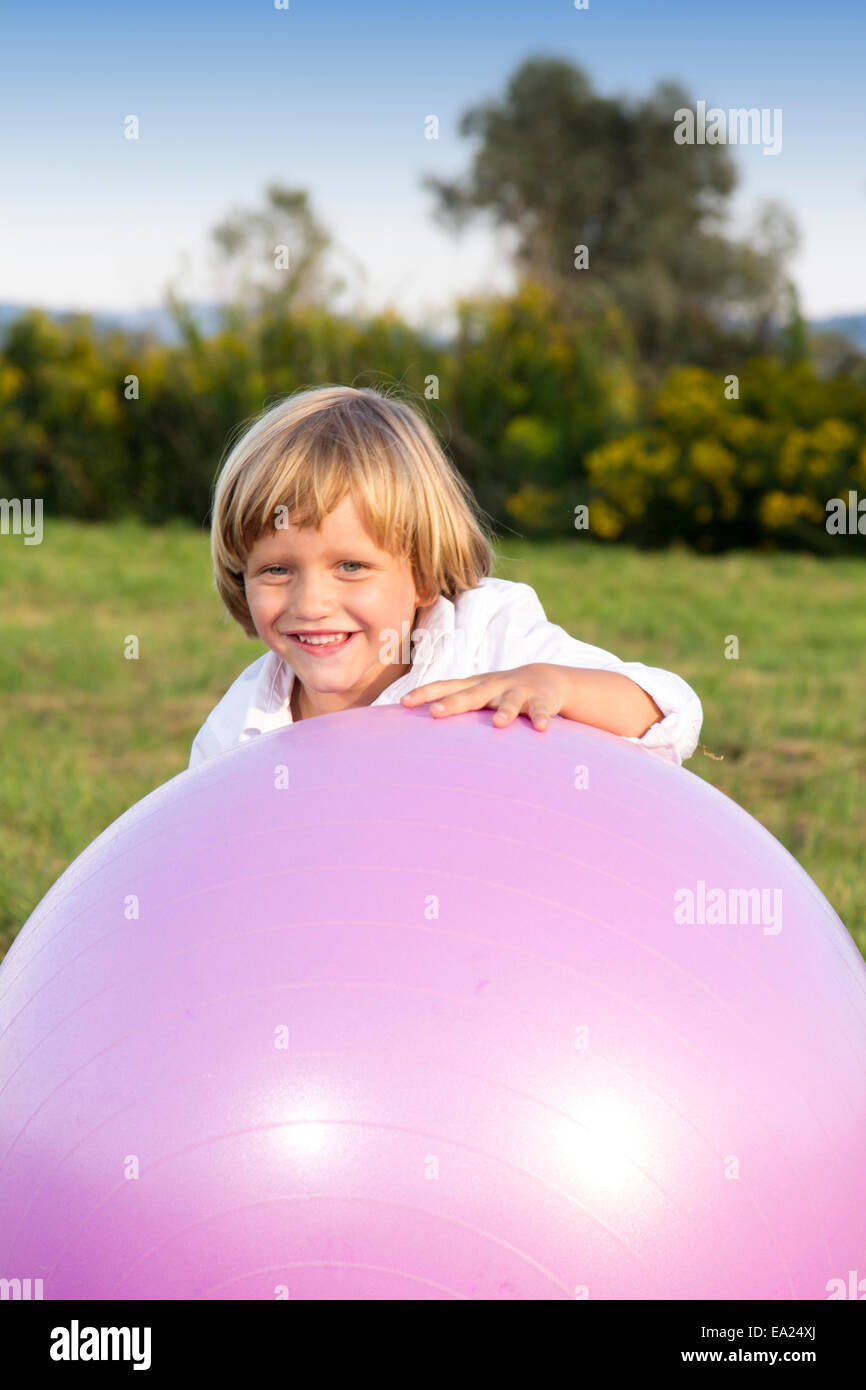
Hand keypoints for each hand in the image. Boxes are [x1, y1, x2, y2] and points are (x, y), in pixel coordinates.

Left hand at [400, 664, 565, 730]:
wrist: (546, 679)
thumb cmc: (500, 693)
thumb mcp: (476, 695)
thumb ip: (453, 705)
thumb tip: (415, 727)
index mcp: (474, 686)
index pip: (445, 687)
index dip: (424, 694)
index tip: (403, 703)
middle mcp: (493, 686)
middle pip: (471, 695)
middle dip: (453, 703)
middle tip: (435, 713)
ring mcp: (518, 692)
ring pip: (510, 702)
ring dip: (505, 711)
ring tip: (499, 724)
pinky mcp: (541, 700)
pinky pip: (540, 710)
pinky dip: (541, 718)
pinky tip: (541, 728)